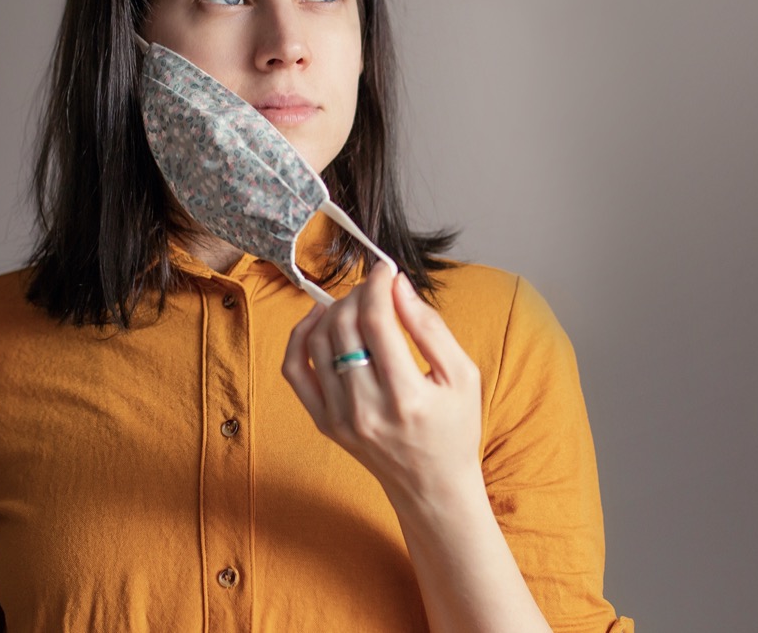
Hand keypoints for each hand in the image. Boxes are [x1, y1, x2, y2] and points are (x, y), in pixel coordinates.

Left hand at [281, 261, 482, 504]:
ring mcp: (338, 417)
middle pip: (343, 326)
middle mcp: (366, 408)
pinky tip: (321, 321)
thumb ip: (430, 327)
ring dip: (334, 310)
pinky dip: (301, 337)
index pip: (376, 321)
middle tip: (375, 288)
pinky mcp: (323, 422)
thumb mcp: (462, 376)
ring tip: (356, 304)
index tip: (385, 269)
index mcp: (406, 396)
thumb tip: (397, 285)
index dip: (377, 285)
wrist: (432, 486)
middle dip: (357, 294)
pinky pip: (295, 370)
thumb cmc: (454, 429)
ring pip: (317, 341)